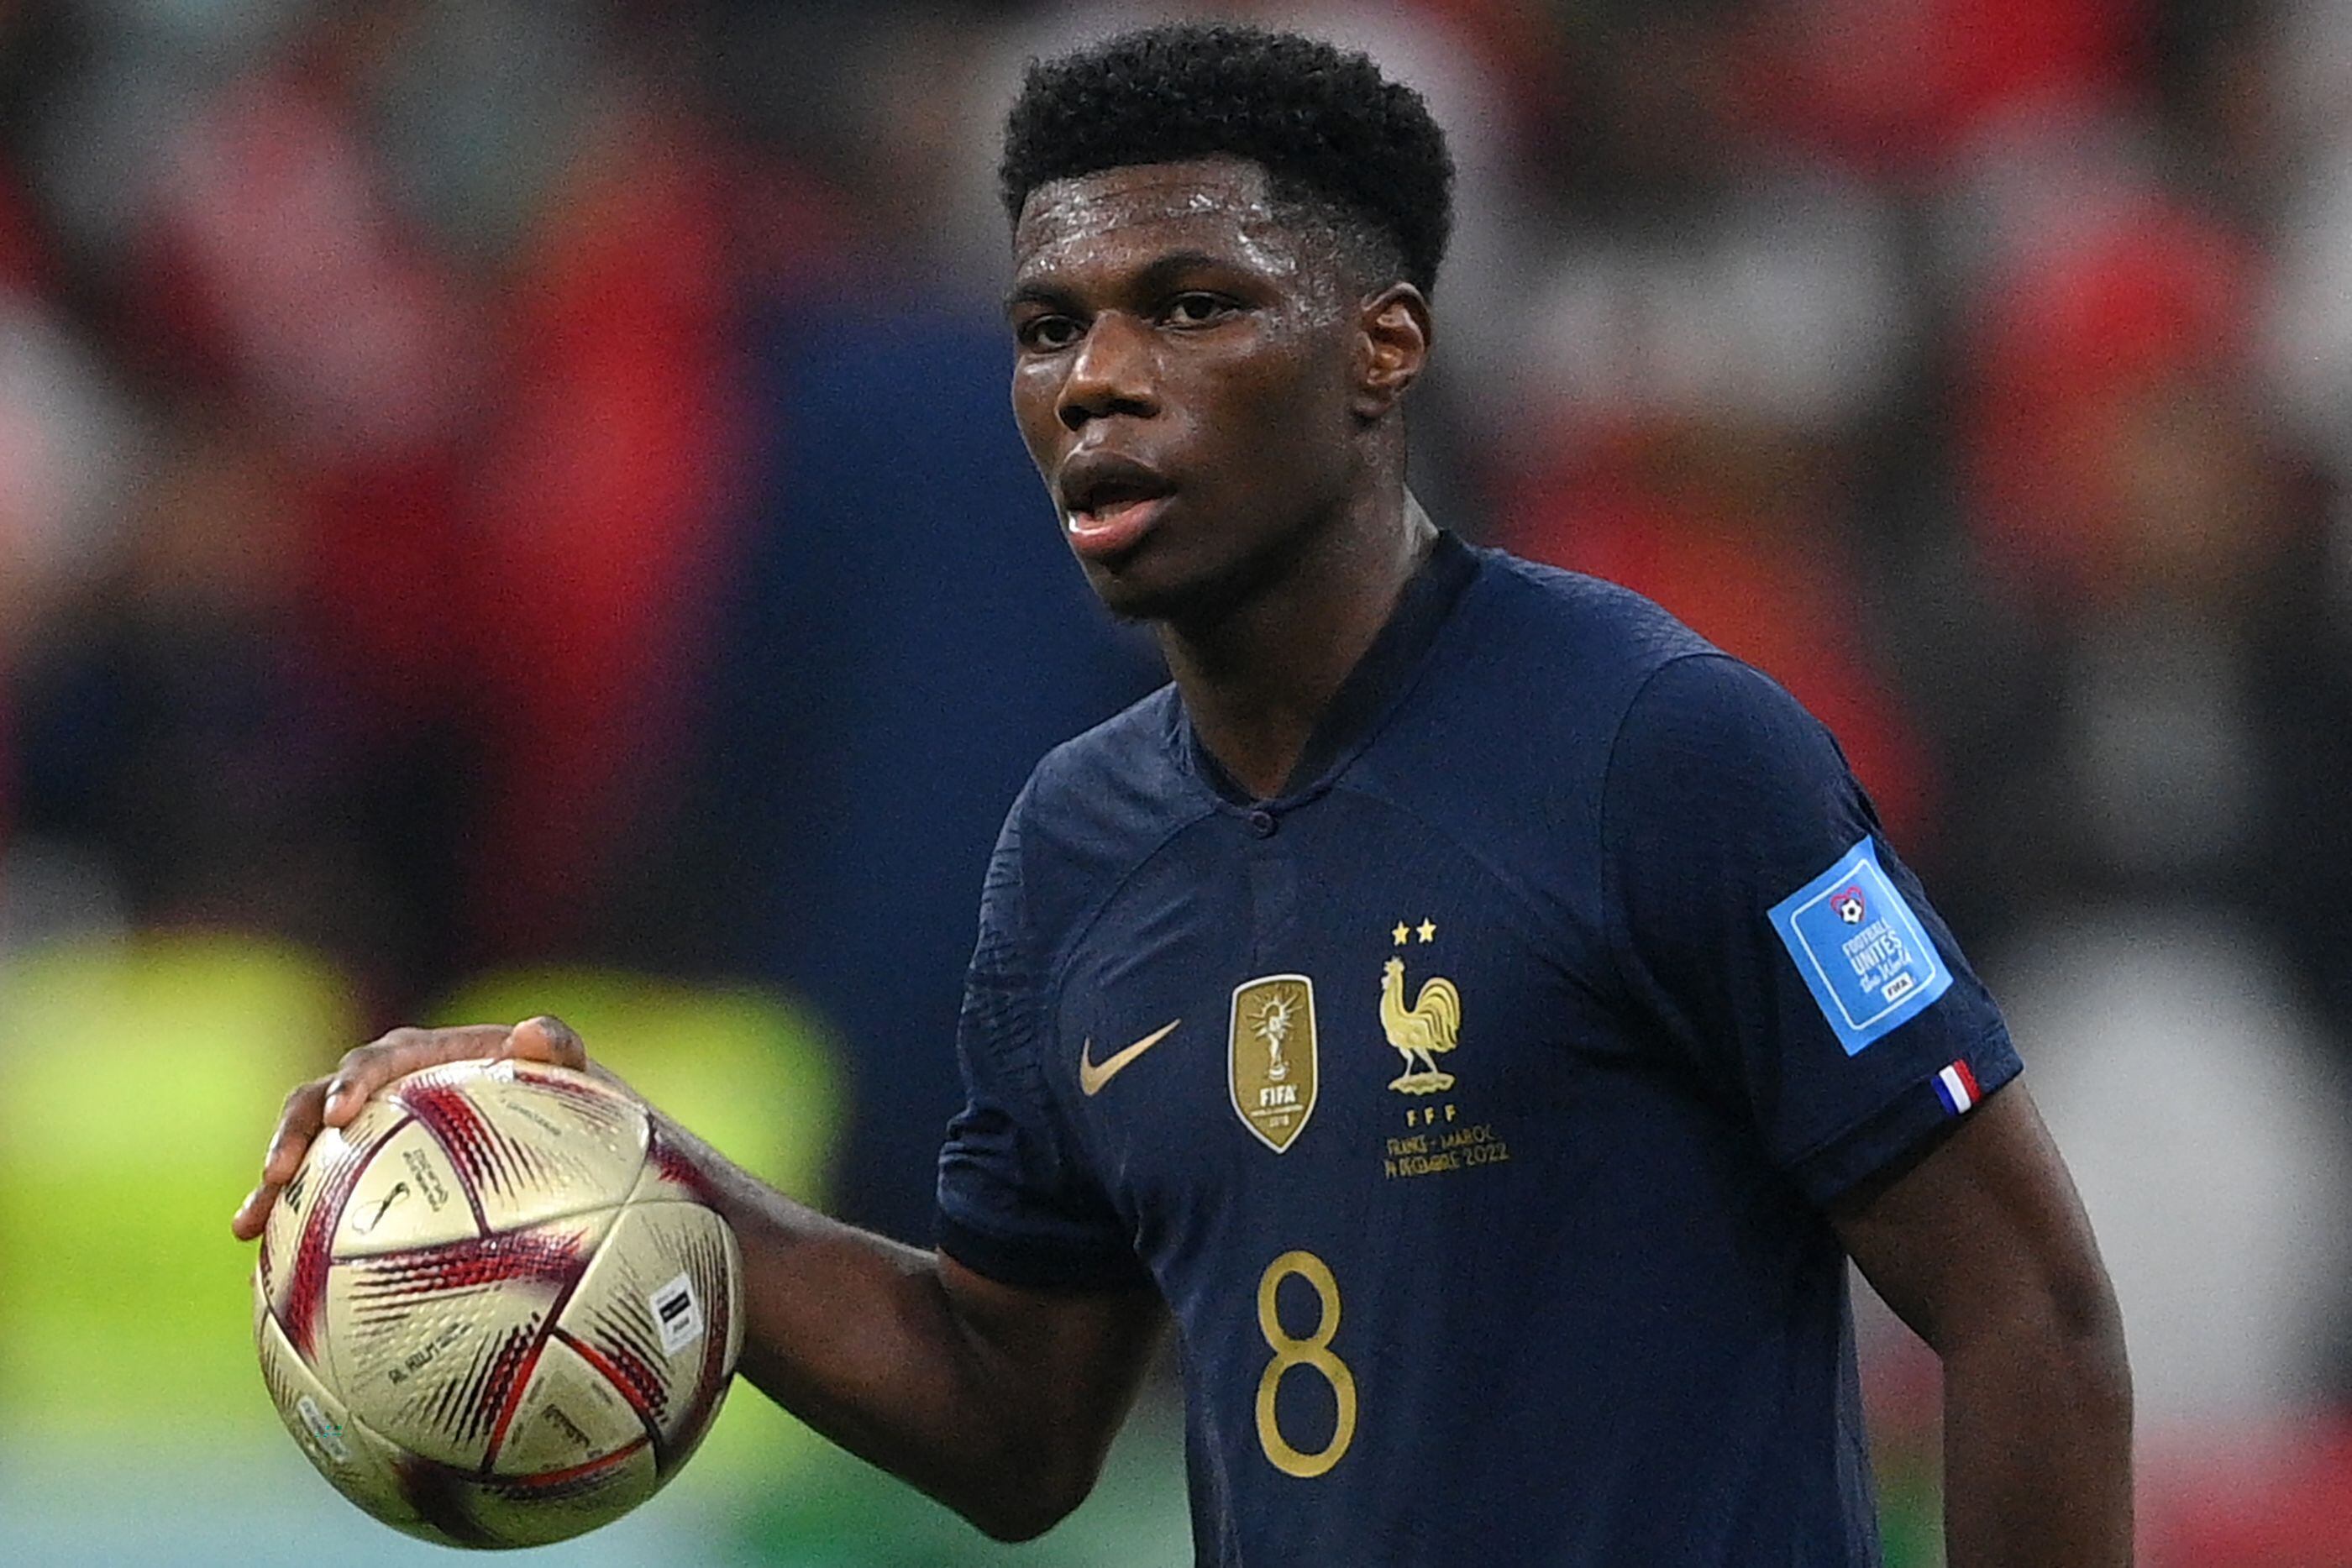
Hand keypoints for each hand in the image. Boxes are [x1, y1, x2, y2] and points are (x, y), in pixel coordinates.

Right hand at [229, 1015, 589, 1240]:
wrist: (561, 1141)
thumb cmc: (565, 1100)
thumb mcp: (571, 1072)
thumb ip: (557, 1048)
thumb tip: (532, 1033)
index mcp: (423, 1059)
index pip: (377, 1061)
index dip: (351, 1083)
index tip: (340, 1114)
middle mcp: (384, 1093)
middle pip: (317, 1103)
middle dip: (289, 1134)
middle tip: (275, 1173)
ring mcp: (367, 1139)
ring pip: (304, 1156)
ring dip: (271, 1187)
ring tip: (247, 1227)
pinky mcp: (360, 1181)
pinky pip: (317, 1205)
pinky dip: (291, 1234)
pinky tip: (265, 1280)